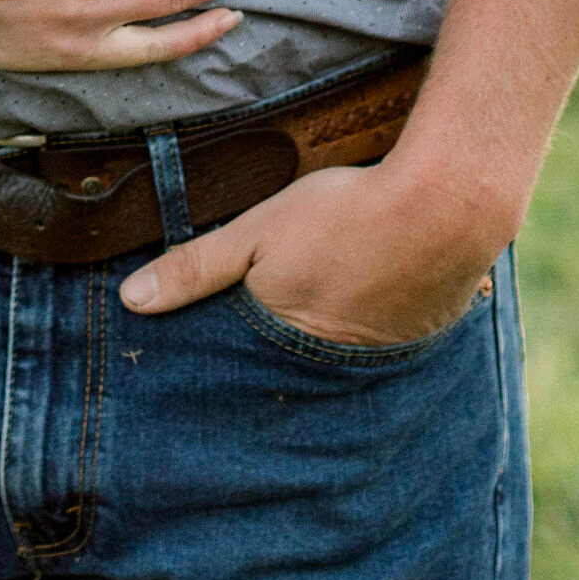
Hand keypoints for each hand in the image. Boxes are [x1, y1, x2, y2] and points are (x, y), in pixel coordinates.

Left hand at [119, 157, 504, 344]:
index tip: (201, 374)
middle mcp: (338, 367)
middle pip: (292, 370)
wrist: (446, 205)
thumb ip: (196, 267)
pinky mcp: (422, 335)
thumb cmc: (343, 215)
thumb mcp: (256, 232)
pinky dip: (369, 327)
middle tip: (257, 350)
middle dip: (272, 365)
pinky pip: (383, 341)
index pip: (244, 373)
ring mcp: (386, 355)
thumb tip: (132, 301)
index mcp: (290, 345)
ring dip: (325, 344)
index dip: (225, 367)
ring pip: (339, 358)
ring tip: (312, 321)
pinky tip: (363, 302)